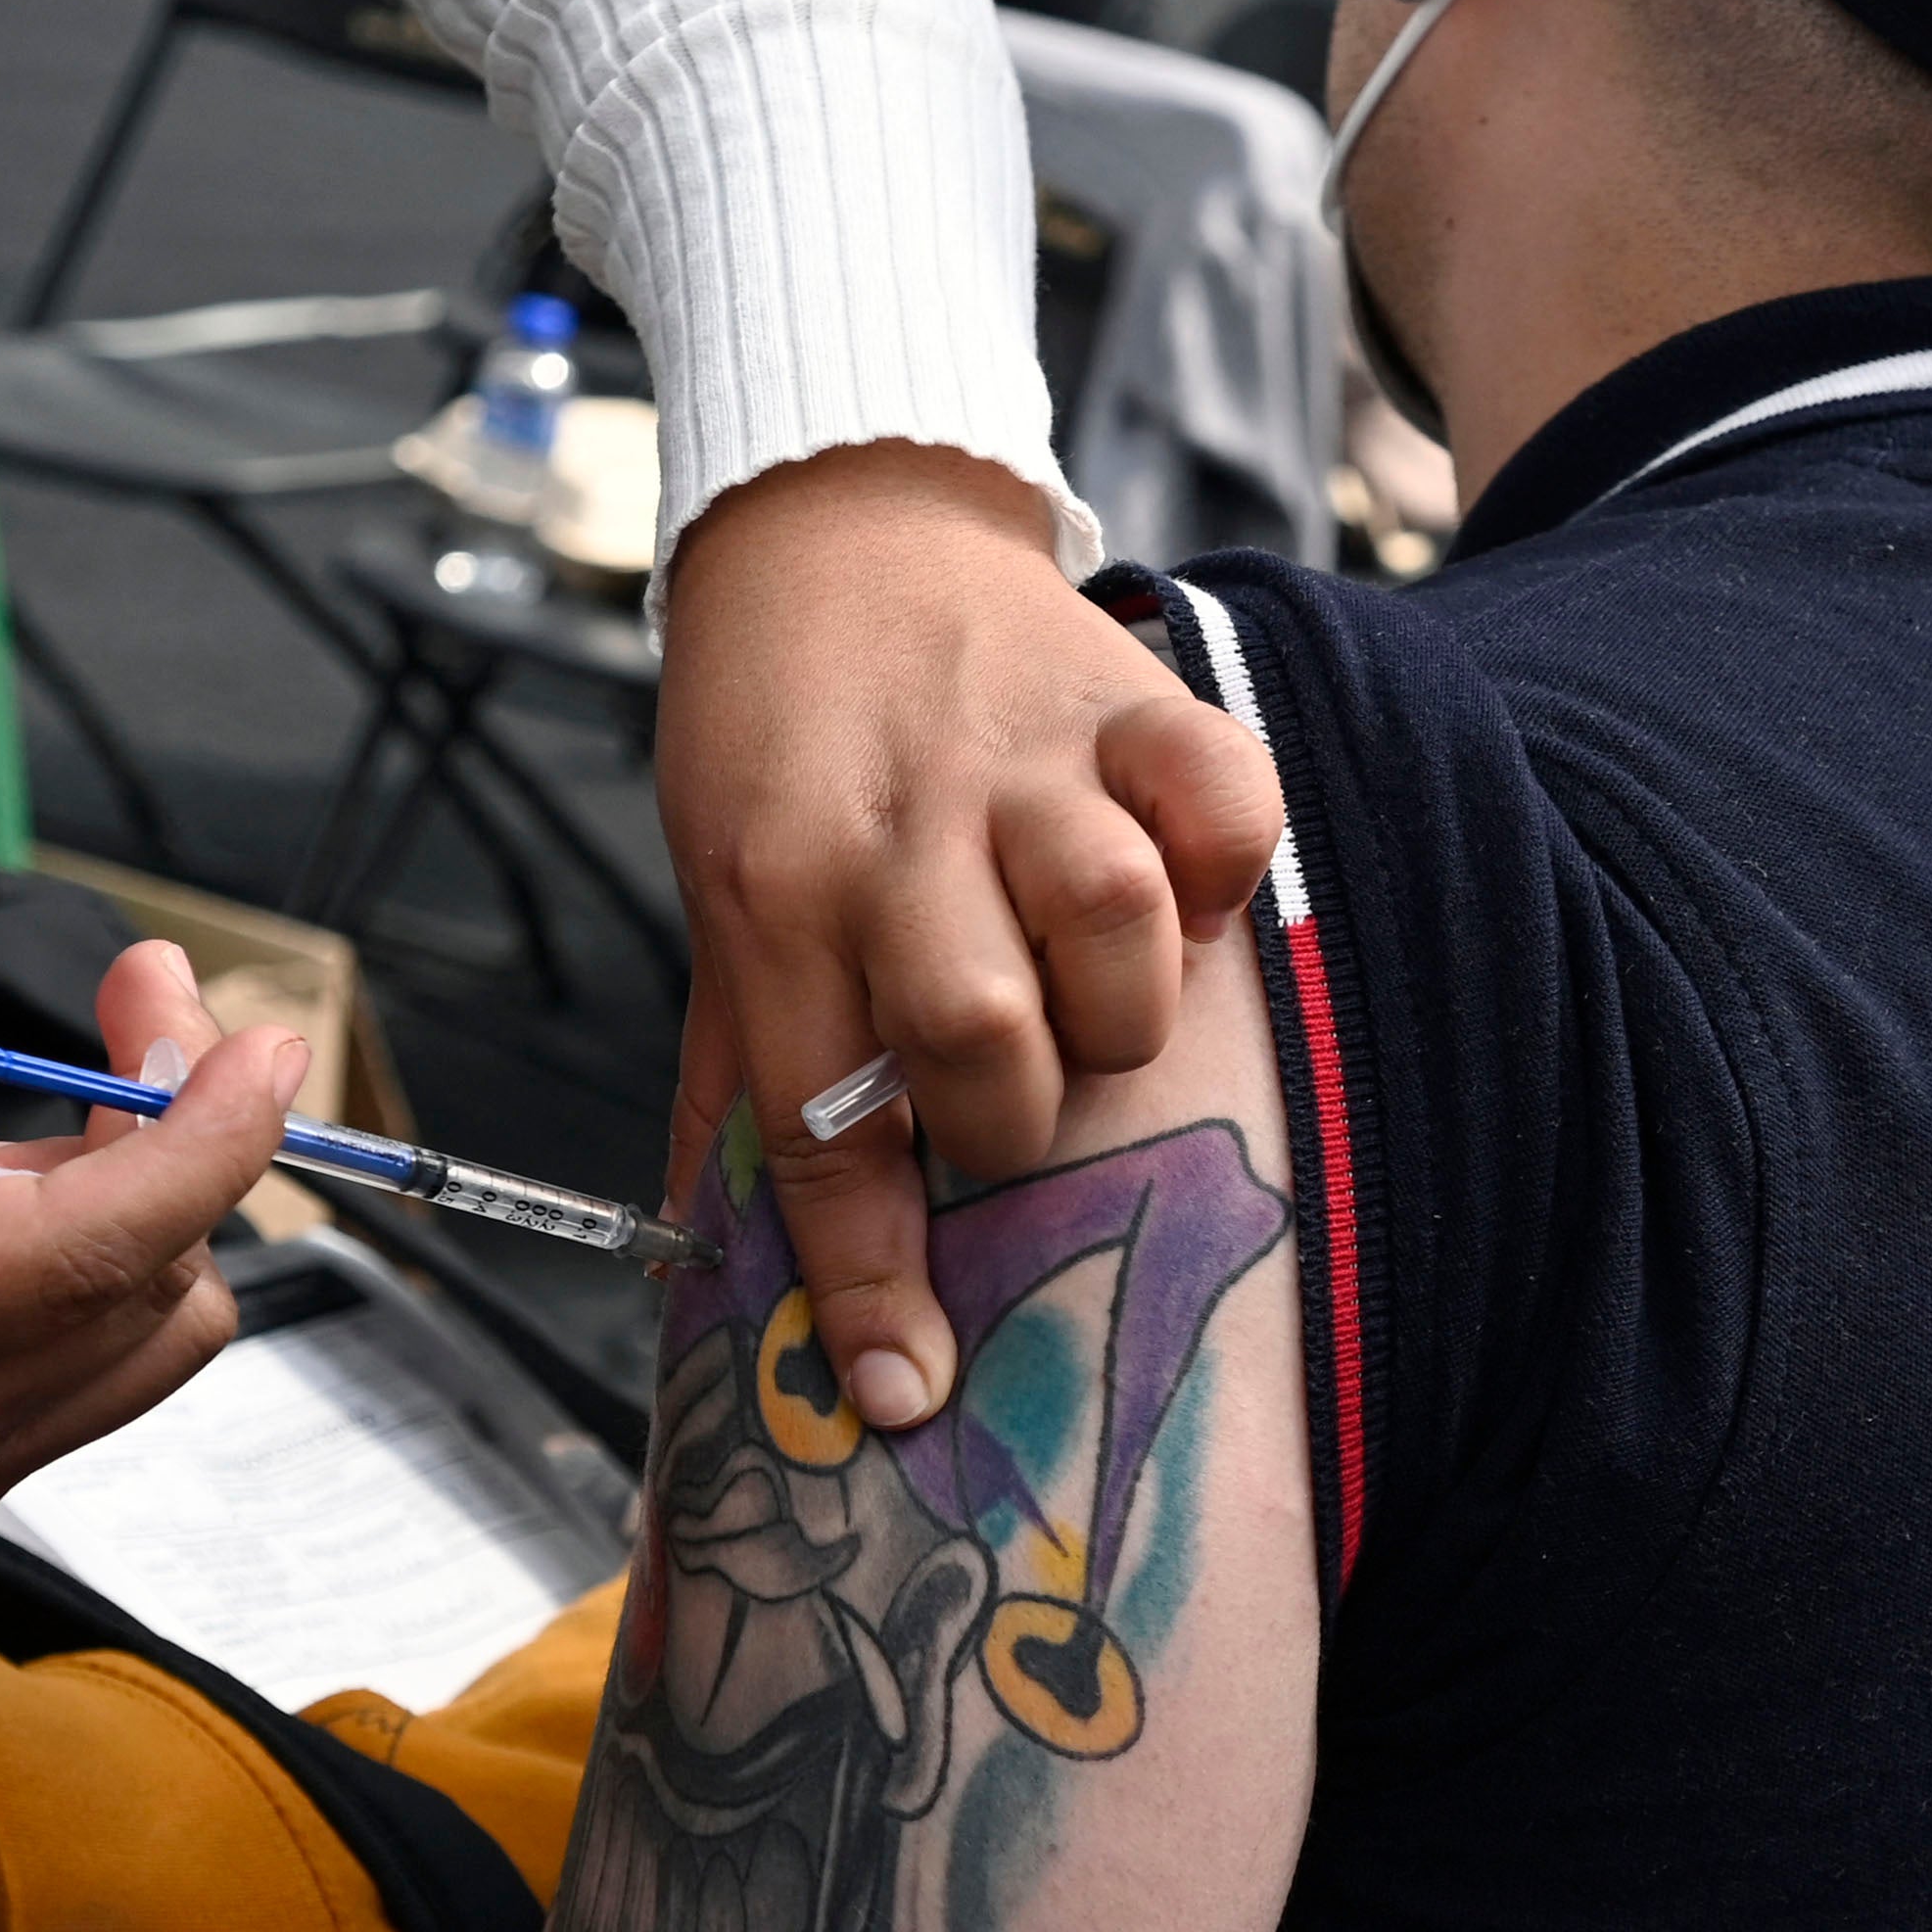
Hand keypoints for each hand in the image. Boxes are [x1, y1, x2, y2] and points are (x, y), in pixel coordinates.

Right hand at [0, 884, 301, 1513]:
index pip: (82, 1259)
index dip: (201, 1145)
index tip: (259, 1041)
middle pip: (149, 1282)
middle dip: (182, 1120)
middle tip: (139, 994)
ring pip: (164, 1319)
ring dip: (162, 1182)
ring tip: (71, 1093)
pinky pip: (127, 1342)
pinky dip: (129, 1239)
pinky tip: (34, 1171)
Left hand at [655, 443, 1281, 1426]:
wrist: (823, 535)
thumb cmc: (772, 757)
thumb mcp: (724, 913)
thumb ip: (745, 1080)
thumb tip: (712, 1283)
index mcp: (772, 896)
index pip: (824, 1124)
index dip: (872, 1281)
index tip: (908, 1396)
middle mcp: (895, 825)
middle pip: (979, 1029)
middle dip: (1007, 1112)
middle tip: (1005, 1092)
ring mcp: (1020, 755)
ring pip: (1110, 920)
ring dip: (1116, 998)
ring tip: (1090, 986)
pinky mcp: (1129, 693)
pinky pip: (1219, 801)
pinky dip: (1218, 867)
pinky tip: (1177, 883)